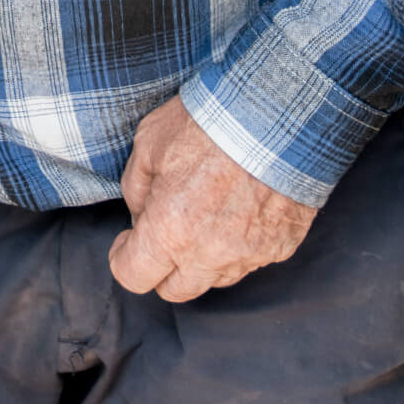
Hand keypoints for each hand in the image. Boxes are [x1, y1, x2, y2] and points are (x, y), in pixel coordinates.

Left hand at [108, 95, 316, 302]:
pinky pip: (251, 261)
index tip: (127, 239)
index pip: (133, 275)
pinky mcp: (281, 247)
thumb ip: (136, 188)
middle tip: (163, 230)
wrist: (278, 114)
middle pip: (174, 290)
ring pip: (215, 279)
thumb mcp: (149, 142)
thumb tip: (140, 214)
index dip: (123, 257)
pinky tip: (238, 211)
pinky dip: (238, 246)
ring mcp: (249, 255)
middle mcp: (209, 254)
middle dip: (161, 265)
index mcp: (169, 231)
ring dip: (201, 259)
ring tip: (204, 217)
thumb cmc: (209, 122)